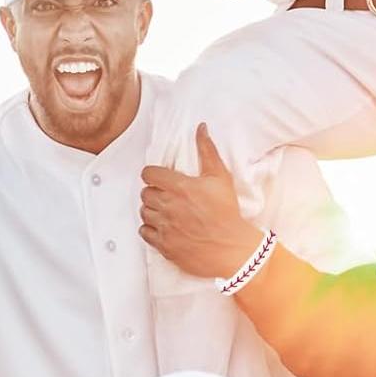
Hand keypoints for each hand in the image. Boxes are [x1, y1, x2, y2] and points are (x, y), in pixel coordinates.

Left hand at [139, 124, 261, 278]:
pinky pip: (144, 232)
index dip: (154, 174)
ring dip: (152, 210)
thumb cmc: (227, 212)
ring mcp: (164, 227)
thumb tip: (200, 128)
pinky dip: (150, 229)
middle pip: (145, 193)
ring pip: (143, 212)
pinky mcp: (163, 245)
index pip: (148, 174)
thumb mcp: (220, 177)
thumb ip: (207, 150)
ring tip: (166, 211)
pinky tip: (163, 227)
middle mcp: (168, 206)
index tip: (161, 178)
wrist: (231, 248)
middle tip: (167, 195)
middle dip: (154, 192)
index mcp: (180, 187)